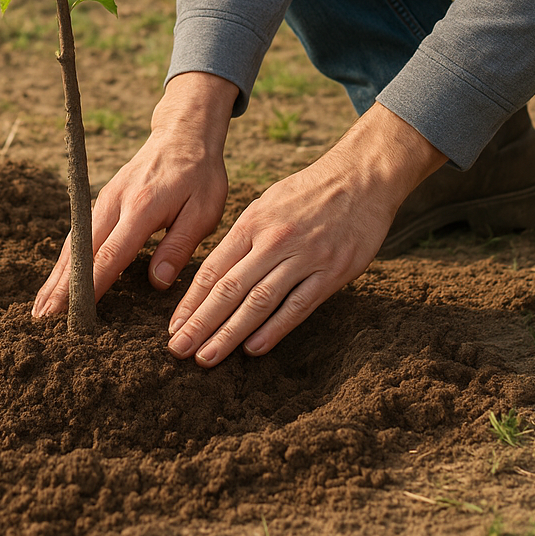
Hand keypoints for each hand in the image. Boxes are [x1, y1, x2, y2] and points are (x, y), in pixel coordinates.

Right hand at [32, 72, 238, 317]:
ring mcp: (105, 200)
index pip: (111, 254)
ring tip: (41, 307)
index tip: (76, 312)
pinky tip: (57, 279)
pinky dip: (65, 259)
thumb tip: (157, 282)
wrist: (183, 133)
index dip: (92, 285)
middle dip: (61, 286)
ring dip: (56, 275)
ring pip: (75, 243)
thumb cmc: (200, 175)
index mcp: (142, 208)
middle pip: (82, 251)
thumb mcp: (204, 211)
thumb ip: (179, 246)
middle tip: (43, 319)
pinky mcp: (102, 200)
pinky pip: (79, 234)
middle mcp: (115, 203)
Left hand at [166, 103, 446, 366]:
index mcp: (252, 223)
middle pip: (229, 289)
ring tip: (207, 357)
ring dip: (230, 333)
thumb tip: (215, 273)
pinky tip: (253, 349)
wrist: (360, 178)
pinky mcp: (332, 272)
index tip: (174, 326)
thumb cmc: (308, 193)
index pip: (213, 269)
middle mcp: (273, 241)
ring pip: (259, 302)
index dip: (191, 301)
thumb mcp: (267, 204)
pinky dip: (274, 330)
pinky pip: (298, 306)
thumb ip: (243, 238)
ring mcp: (304, 257)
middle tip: (180, 350)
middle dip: (201, 323)